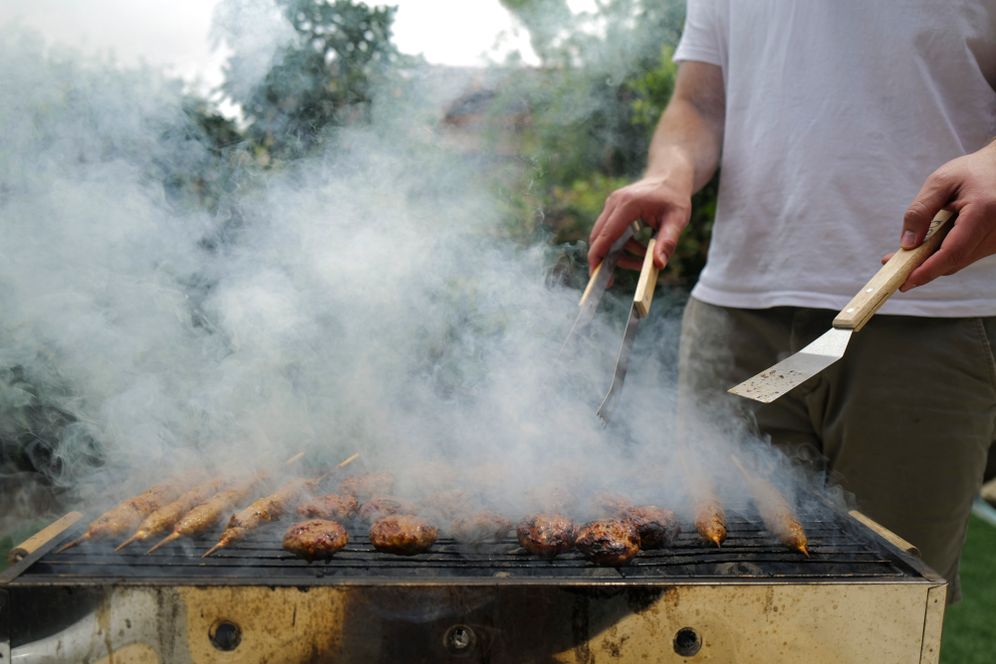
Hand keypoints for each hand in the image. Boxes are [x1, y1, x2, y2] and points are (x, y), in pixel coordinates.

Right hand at [587, 173, 691, 272]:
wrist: (669, 176)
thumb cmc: (674, 197)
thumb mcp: (678, 219)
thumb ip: (668, 241)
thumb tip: (659, 264)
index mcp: (627, 205)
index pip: (605, 235)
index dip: (597, 257)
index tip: (595, 276)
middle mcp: (614, 203)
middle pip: (598, 238)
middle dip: (605, 260)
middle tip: (612, 281)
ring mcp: (611, 205)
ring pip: (603, 237)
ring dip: (618, 254)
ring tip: (643, 261)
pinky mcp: (613, 210)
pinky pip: (610, 233)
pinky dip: (621, 246)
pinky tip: (642, 250)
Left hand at [893, 141, 995, 291]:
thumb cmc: (970, 171)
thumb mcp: (940, 182)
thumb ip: (921, 211)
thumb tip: (907, 243)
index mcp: (984, 211)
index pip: (954, 250)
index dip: (928, 269)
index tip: (906, 280)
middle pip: (955, 260)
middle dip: (922, 268)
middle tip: (891, 265)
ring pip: (959, 261)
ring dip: (931, 262)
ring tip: (903, 256)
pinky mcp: (994, 243)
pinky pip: (965, 255)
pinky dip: (943, 255)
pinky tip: (925, 248)